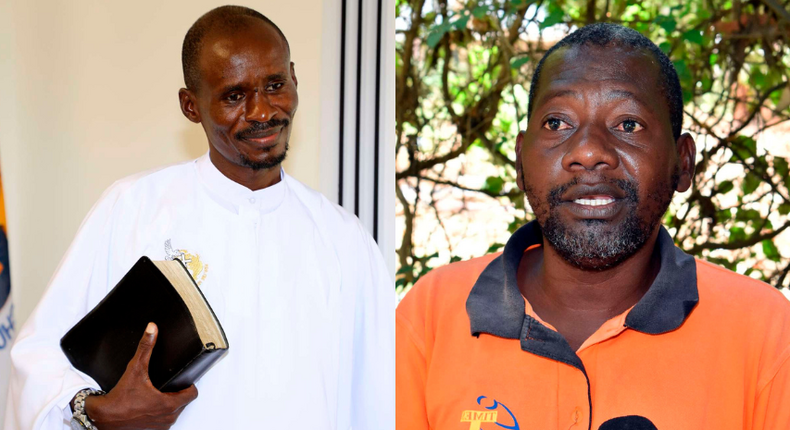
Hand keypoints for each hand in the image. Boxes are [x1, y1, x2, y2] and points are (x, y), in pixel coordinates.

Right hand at [82, 322, 198, 429]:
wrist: (103, 416)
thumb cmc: (120, 397)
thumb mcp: (135, 368)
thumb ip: (145, 347)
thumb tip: (152, 329)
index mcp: (169, 404)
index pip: (192, 393)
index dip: (189, 384)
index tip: (183, 378)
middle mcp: (168, 417)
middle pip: (185, 402)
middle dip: (179, 392)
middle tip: (170, 382)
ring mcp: (161, 425)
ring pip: (176, 411)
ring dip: (171, 402)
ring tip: (161, 391)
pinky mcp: (152, 429)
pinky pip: (165, 419)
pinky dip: (162, 411)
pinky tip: (153, 402)